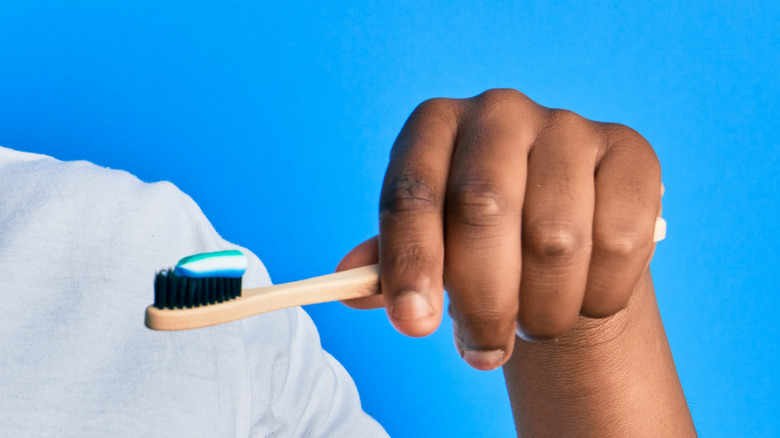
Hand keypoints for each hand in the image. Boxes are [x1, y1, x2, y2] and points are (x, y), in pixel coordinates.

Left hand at [336, 89, 662, 370]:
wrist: (560, 226)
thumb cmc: (478, 239)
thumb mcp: (429, 244)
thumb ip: (391, 263)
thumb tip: (349, 286)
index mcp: (434, 127)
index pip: (412, 193)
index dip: (411, 262)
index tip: (415, 325)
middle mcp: (498, 112)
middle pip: (484, 209)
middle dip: (483, 300)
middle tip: (484, 350)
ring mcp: (569, 126)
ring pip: (556, 239)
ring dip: (542, 308)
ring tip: (532, 322)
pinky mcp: (630, 152)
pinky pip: (619, 241)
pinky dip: (598, 294)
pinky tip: (582, 299)